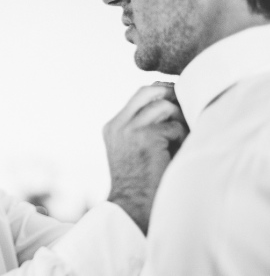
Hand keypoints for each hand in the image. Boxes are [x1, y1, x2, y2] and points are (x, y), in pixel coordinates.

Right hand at [104, 84, 188, 233]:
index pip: (138, 96)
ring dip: (178, 121)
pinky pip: (174, 127)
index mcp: (112, 127)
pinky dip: (180, 139)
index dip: (160, 94)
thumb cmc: (140, 182)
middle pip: (147, 91)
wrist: (133, 206)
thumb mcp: (132, 149)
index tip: (176, 102)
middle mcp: (118, 124)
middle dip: (170, 94)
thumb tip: (171, 103)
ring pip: (164, 106)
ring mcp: (130, 129)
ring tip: (179, 139)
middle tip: (184, 107)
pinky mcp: (146, 137)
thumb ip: (142, 127)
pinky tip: (175, 154)